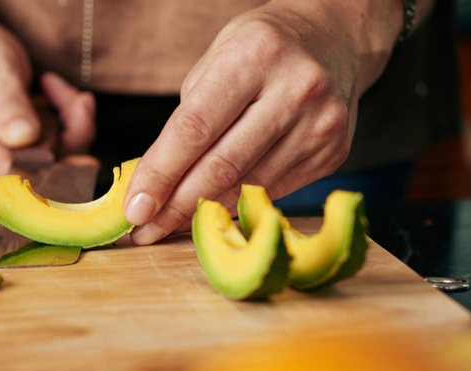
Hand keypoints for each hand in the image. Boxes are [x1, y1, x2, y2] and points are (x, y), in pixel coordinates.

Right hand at [0, 19, 94, 174]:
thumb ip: (9, 103)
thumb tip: (23, 139)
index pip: (4, 168)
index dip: (43, 160)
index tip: (71, 131)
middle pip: (40, 169)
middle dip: (68, 131)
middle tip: (72, 96)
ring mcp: (8, 157)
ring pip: (60, 159)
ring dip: (74, 124)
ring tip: (65, 91)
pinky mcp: (28, 153)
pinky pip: (63, 148)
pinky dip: (73, 123)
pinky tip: (69, 98)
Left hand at [123, 1, 401, 244]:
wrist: (336, 41)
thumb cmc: (263, 47)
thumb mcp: (218, 56)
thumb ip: (191, 115)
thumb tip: (158, 181)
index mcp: (256, 55)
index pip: (195, 128)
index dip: (160, 173)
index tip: (134, 208)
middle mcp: (295, 90)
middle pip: (222, 166)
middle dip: (176, 206)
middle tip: (145, 229)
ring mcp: (320, 126)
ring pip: (247, 186)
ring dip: (202, 212)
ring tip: (170, 225)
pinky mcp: (332, 154)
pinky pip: (271, 190)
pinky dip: (235, 204)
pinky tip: (211, 210)